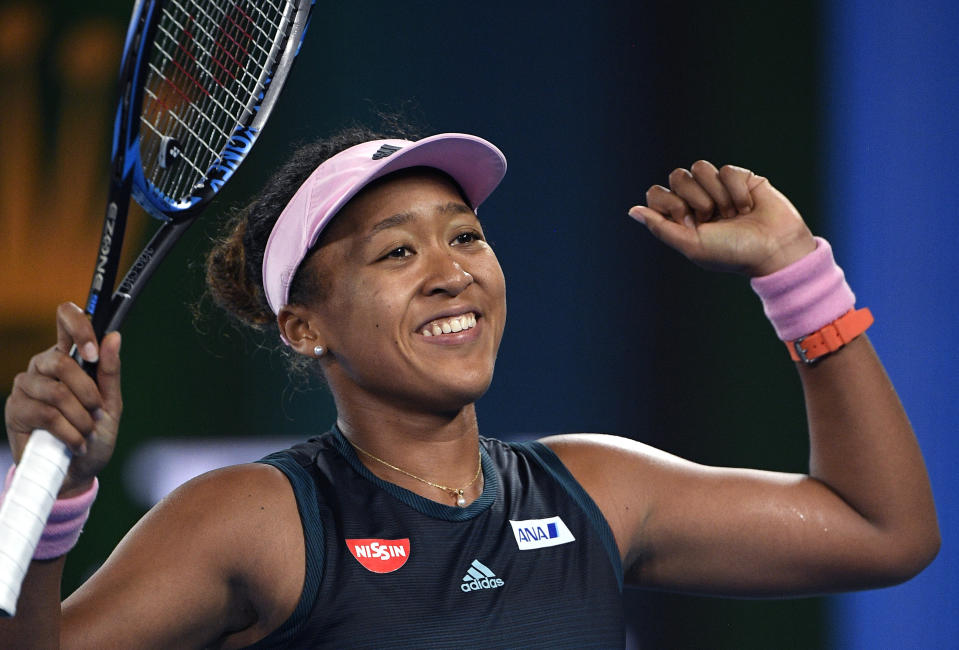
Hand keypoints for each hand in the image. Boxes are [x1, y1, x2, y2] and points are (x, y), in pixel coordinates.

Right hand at [5, 303, 121, 495]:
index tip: (93, 352)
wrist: (76, 472)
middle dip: (88, 392)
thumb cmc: (94, 435)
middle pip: (62, 361)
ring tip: (87, 432)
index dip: (79, 327)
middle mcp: (43, 366)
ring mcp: (26, 386)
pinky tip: (76, 443)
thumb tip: (114, 337)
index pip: (65, 319)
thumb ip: (109, 371)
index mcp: (69, 357)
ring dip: (80, 417)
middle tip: (97, 412)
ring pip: (56, 391)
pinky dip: (69, 432)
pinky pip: (46, 414)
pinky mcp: (16, 410)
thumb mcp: (110, 404)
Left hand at [629, 161, 815, 276]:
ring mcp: (718, 188)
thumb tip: (632, 210)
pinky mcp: (741, 178)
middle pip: (676, 176)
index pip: (656, 194)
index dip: (669, 203)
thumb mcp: (692, 245)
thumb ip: (660, 227)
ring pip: (700, 167)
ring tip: (732, 213)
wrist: (775, 248)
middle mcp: (696, 200)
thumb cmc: (732, 253)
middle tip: (712, 217)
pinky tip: (748, 206)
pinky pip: (726, 170)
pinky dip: (736, 190)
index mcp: (680, 218)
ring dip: (716, 193)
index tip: (689, 222)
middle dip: (694, 198)